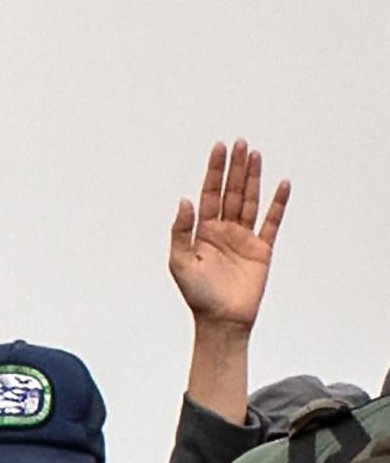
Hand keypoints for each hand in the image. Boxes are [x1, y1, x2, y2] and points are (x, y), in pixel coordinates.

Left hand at [169, 138, 289, 334]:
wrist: (221, 320)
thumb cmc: (197, 294)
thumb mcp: (180, 262)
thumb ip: (181, 231)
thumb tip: (184, 200)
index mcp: (202, 231)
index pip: (209, 194)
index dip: (213, 171)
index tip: (218, 148)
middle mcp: (223, 230)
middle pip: (231, 192)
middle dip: (234, 168)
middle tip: (239, 142)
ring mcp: (244, 237)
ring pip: (250, 201)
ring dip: (253, 178)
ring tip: (255, 154)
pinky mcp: (262, 248)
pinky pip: (272, 221)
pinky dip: (278, 203)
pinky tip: (282, 184)